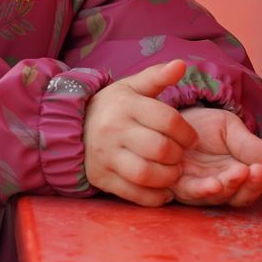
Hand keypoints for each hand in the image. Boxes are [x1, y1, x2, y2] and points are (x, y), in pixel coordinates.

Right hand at [83, 59, 197, 206]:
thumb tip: (181, 64)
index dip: (187, 133)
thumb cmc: (111, 107)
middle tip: (180, 156)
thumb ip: (156, 76)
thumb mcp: (131, 87)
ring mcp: (104, 156)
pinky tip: (162, 190)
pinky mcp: (100, 178)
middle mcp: (112, 130)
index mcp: (124, 105)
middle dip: (179, 156)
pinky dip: (154, 197)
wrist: (71, 127)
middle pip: (160, 149)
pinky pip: (134, 194)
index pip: (168, 120)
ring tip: (172, 172)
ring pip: (147, 174)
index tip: (190, 139)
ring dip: (168, 177)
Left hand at [171, 105, 261, 206]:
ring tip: (240, 173)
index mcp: (240, 174)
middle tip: (259, 171)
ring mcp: (200, 189)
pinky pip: (192, 193)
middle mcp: (222, 187)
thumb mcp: (230, 128)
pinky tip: (215, 184)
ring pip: (219, 197)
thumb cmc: (205, 127)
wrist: (171, 120)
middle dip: (253, 185)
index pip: (258, 184)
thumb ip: (248, 144)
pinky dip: (204, 191)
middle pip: (241, 196)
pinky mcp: (178, 186)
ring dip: (231, 187)